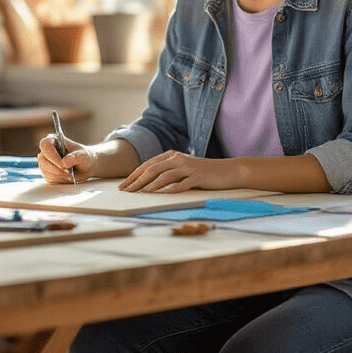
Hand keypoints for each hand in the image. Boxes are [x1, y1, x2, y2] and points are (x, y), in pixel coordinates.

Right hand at [38, 134, 94, 184]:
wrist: (86, 167)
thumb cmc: (84, 157)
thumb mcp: (84, 155)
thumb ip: (75, 157)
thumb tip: (64, 162)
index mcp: (54, 140)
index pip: (46, 145)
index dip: (52, 156)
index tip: (62, 165)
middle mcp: (47, 150)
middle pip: (43, 160)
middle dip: (56, 169)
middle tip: (69, 173)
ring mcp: (45, 161)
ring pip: (45, 170)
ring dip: (58, 175)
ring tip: (70, 175)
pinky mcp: (47, 172)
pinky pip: (48, 178)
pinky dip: (58, 180)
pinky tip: (66, 178)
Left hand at [119, 151, 235, 192]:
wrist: (228, 171)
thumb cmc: (203, 174)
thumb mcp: (183, 170)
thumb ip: (168, 174)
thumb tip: (147, 185)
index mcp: (172, 156)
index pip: (148, 165)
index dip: (134, 175)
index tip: (123, 186)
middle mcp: (178, 159)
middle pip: (152, 169)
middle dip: (136, 181)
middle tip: (125, 191)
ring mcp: (188, 167)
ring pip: (164, 176)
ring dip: (149, 186)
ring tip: (138, 195)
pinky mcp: (198, 177)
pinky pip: (181, 184)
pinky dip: (169, 190)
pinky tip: (160, 196)